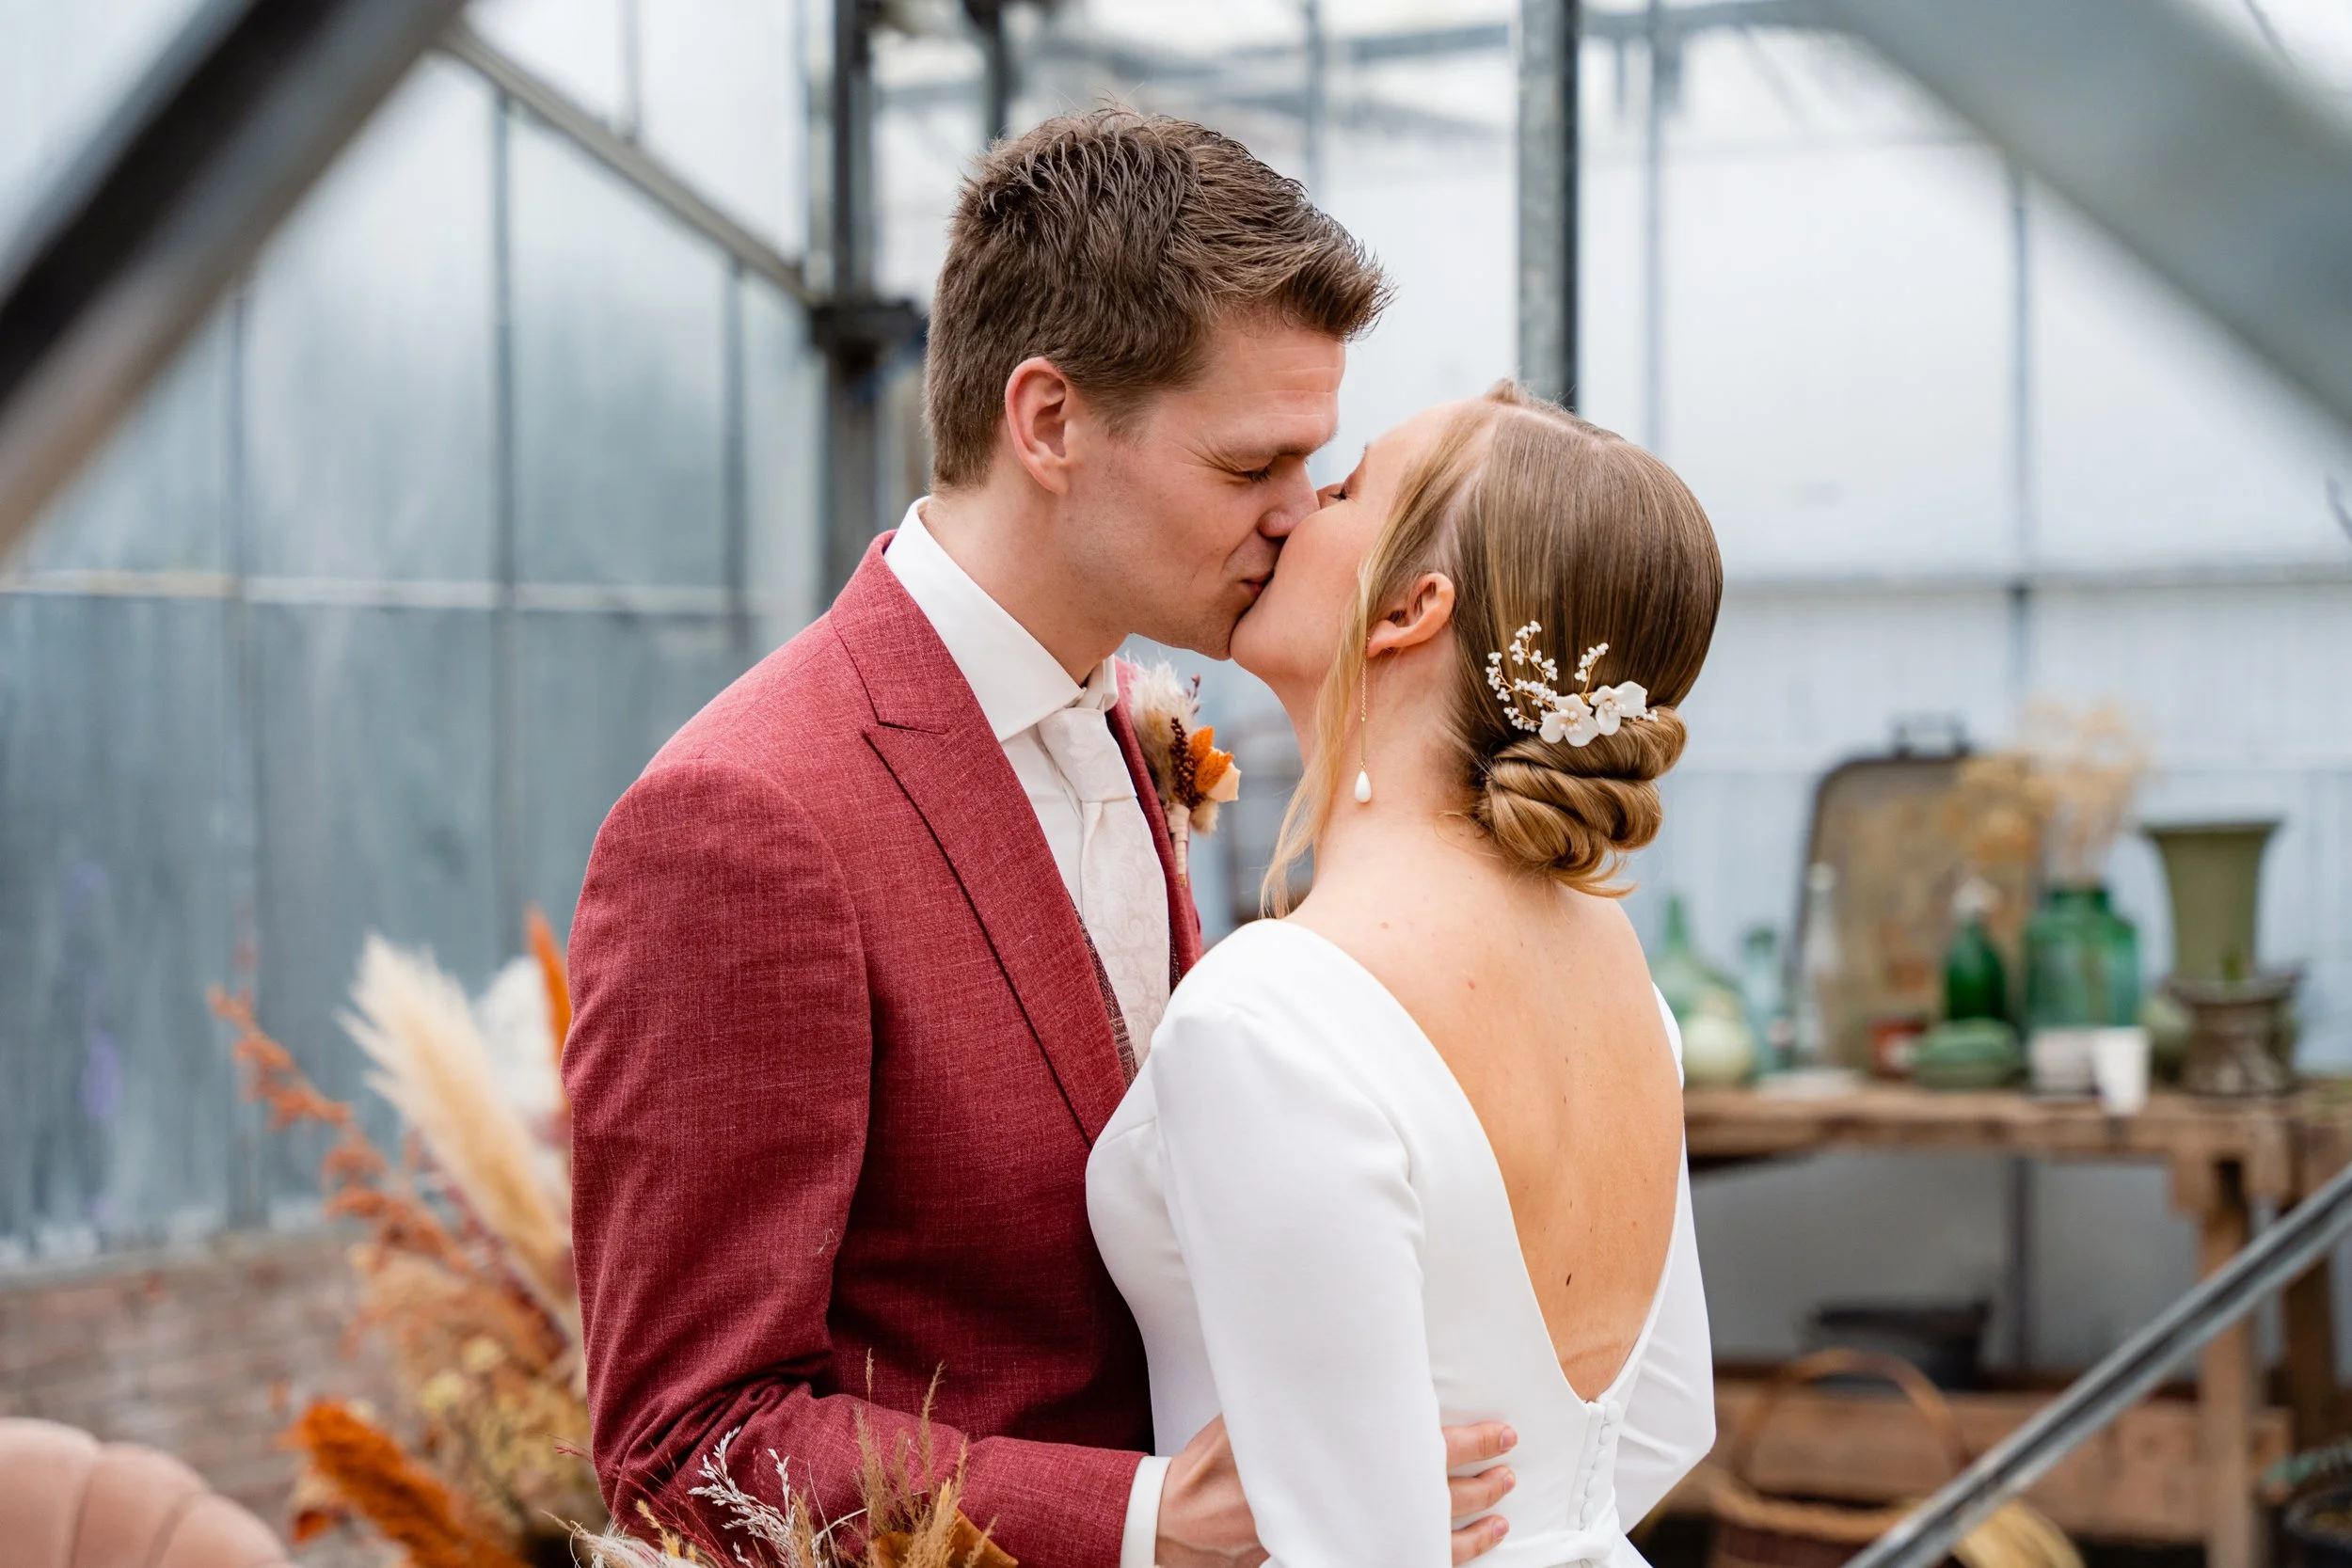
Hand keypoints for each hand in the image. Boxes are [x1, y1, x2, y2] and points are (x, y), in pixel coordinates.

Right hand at [1152, 1416, 1518, 1567]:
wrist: (1184, 1521)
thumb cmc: (1216, 1464)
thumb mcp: (1256, 1416)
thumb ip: (1303, 1398)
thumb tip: (1338, 1362)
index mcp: (1338, 1462)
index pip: (1420, 1453)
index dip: (1467, 1443)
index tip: (1498, 1434)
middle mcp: (1350, 1506)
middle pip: (1437, 1497)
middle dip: (1481, 1479)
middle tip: (1510, 1459)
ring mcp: (1350, 1539)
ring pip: (1431, 1537)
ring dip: (1474, 1524)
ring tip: (1503, 1506)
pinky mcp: (1341, 1557)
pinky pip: (1406, 1560)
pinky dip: (1444, 1555)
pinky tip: (1465, 1548)